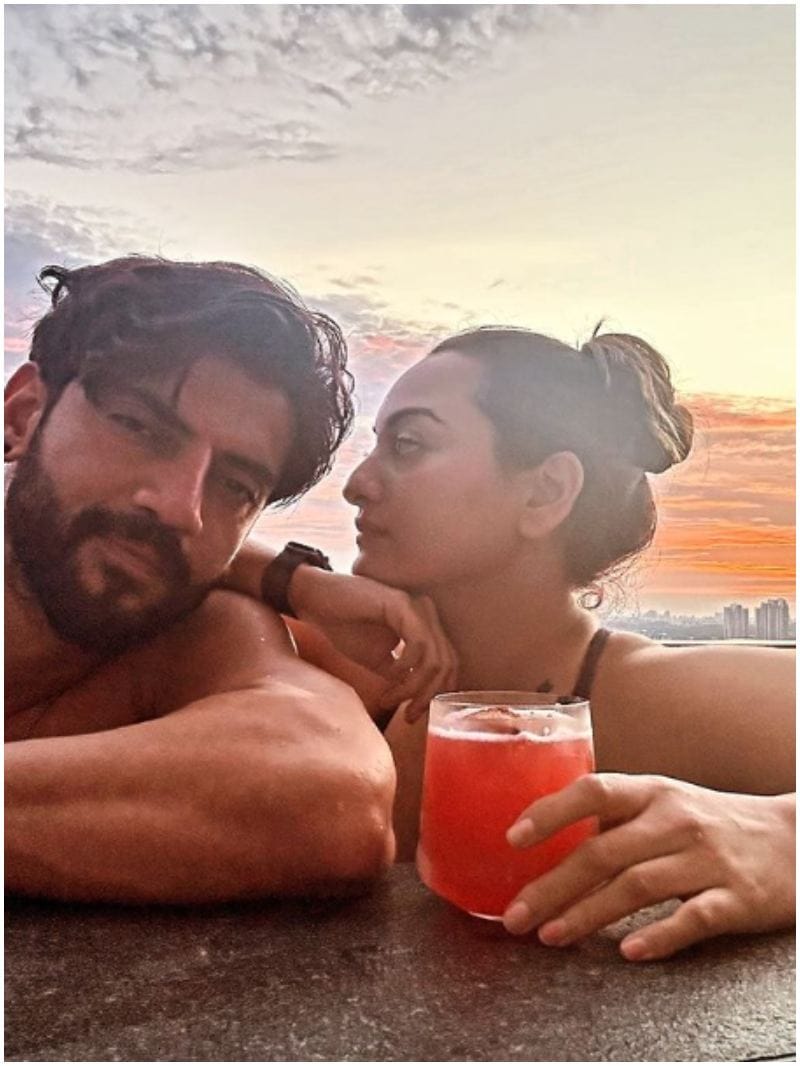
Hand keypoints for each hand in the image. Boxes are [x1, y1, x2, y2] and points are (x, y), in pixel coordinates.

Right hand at [289, 566, 457, 721]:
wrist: (314, 601)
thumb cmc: (344, 627)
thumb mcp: (377, 661)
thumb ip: (399, 677)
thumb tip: (414, 702)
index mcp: (425, 627)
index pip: (448, 665)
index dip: (436, 694)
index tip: (413, 715)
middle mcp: (427, 616)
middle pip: (447, 664)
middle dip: (428, 696)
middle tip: (408, 715)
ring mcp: (417, 608)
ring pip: (435, 659)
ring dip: (413, 686)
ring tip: (390, 698)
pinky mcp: (401, 604)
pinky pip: (418, 644)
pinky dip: (406, 667)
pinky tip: (390, 675)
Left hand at [502, 774, 794, 960]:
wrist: (793, 841)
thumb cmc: (711, 824)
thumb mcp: (664, 805)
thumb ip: (614, 820)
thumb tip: (549, 845)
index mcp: (651, 792)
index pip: (593, 792)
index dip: (550, 812)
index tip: (513, 838)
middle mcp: (675, 819)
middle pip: (603, 851)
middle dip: (552, 886)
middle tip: (516, 916)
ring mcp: (706, 858)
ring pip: (637, 886)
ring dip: (587, 914)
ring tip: (551, 936)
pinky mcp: (736, 897)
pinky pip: (692, 918)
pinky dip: (659, 935)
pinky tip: (628, 951)